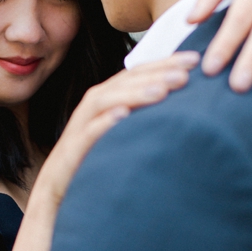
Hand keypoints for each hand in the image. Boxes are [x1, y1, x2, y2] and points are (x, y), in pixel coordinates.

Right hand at [36, 52, 200, 208]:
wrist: (58, 189)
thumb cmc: (95, 161)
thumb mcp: (123, 135)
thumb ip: (142, 117)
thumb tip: (182, 105)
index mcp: (107, 101)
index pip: (135, 74)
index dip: (162, 64)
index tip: (194, 60)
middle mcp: (92, 109)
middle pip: (121, 82)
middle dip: (153, 75)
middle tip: (185, 75)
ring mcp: (80, 128)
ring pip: (103, 101)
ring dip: (133, 94)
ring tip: (162, 92)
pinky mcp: (71, 151)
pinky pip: (86, 133)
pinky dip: (103, 123)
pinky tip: (122, 115)